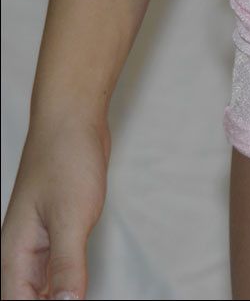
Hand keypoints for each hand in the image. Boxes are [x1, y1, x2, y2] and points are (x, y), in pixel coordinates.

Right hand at [1, 113, 110, 299]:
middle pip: (29, 298)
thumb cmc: (65, 161)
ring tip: (78, 298)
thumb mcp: (71, 219)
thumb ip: (66, 265)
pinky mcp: (60, 229)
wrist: (73, 122)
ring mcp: (41, 241)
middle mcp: (22, 251)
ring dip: (58, 297)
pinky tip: (78, 289)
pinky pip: (59, 268)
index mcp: (15, 253)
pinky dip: (67, 282)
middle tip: (77, 300)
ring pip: (43, 286)